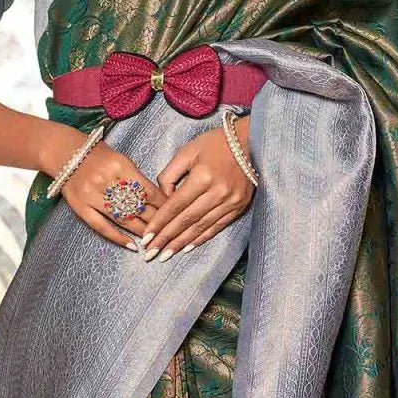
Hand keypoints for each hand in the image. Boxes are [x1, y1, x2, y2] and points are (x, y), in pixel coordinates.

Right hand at [59, 138, 167, 250]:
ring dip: (141, 232)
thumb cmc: (98, 155)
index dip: (163, 205)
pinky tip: (131, 245)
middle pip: (138, 207)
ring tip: (154, 240)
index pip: (148, 191)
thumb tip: (158, 200)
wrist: (65, 152)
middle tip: (169, 231)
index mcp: (120, 166)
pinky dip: (117, 237)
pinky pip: (101, 226)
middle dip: (155, 221)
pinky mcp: (80, 207)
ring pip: (122, 219)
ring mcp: (92, 196)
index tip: (175, 214)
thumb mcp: (122, 159)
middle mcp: (106, 181)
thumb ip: (137, 178)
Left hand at [140, 114, 254, 259]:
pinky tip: (187, 248)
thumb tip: (163, 200)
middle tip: (150, 253)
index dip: (159, 223)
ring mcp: (231, 201)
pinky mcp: (239, 207)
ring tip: (165, 255)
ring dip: (181, 243)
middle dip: (166, 238)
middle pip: (186, 220)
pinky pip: (217, 227)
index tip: (146, 237)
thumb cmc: (215, 143)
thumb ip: (170, 175)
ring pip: (201, 227)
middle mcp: (218, 192)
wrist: (251, 142)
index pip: (175, 205)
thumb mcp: (187, 151)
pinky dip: (201, 238)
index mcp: (203, 176)